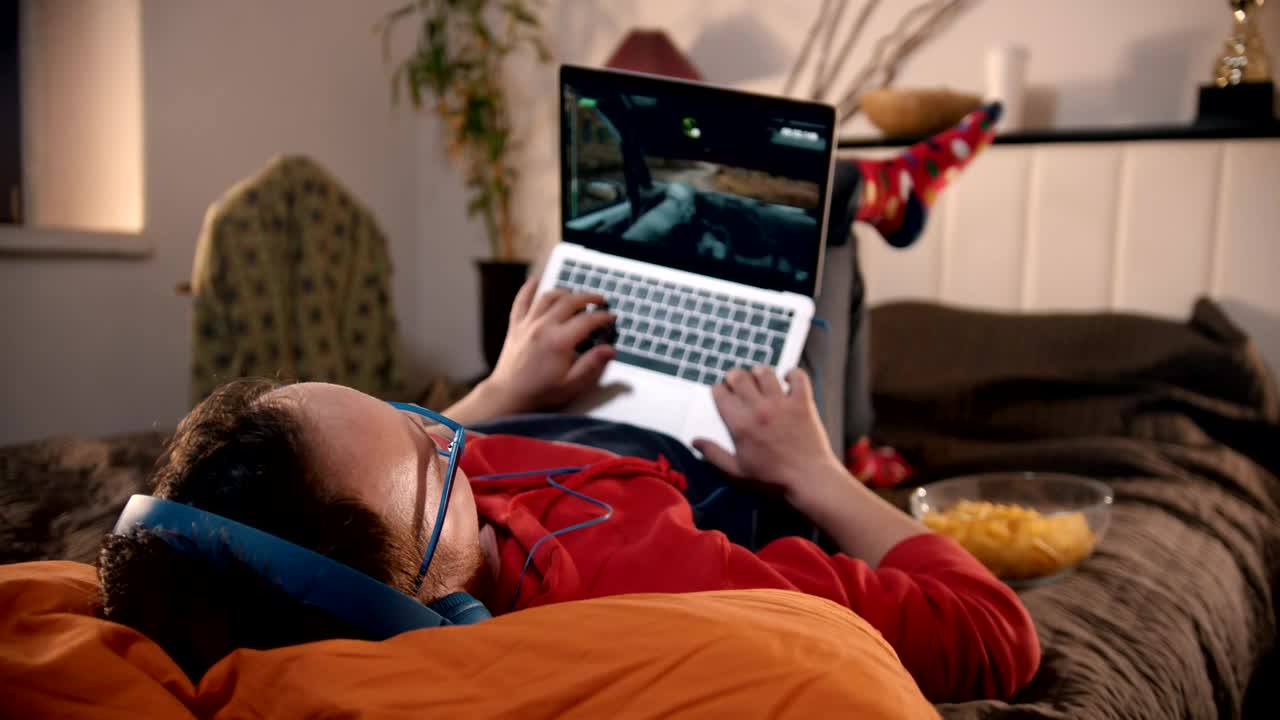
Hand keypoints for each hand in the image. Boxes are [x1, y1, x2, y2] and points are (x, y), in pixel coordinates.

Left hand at [482, 279, 615, 413]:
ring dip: (564, 292)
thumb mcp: (572, 384)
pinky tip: (534, 280)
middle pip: (570, 302)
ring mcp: (528, 324)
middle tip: (599, 300)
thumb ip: (592, 364)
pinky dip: (528, 289)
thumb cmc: (540, 393)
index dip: (602, 317)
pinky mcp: (516, 327)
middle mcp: (543, 327)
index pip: (587, 320)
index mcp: (559, 341)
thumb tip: (610, 349)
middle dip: (588, 298)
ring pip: (548, 297)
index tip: (610, 317)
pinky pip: (521, 302)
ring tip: (575, 294)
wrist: (508, 396)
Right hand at [693, 367, 845, 502]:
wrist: (808, 479)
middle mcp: (758, 409)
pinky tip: (787, 381)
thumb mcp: (737, 471)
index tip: (722, 394)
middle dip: (734, 377)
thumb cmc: (773, 479)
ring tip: (760, 379)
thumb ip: (714, 454)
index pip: (720, 392)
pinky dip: (792, 374)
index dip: (718, 391)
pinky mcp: (802, 403)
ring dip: (760, 373)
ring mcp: (782, 403)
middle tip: (737, 383)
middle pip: (739, 376)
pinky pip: (797, 376)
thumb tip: (695, 442)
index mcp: (739, 424)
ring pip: (765, 372)